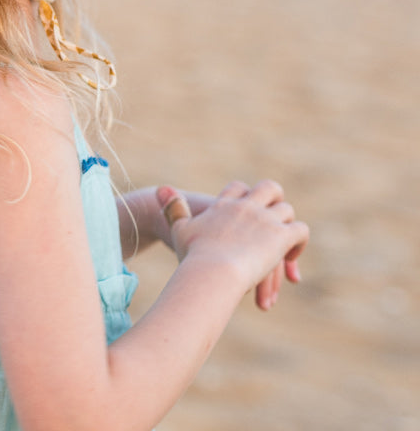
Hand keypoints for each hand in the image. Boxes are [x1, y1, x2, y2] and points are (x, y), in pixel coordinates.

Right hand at [157, 180, 308, 309]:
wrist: (213, 270)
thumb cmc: (193, 255)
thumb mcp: (178, 229)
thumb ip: (173, 208)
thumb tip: (159, 188)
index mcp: (223, 205)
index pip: (237, 188)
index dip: (243, 195)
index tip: (245, 207)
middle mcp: (247, 207)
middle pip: (268, 188)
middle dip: (274, 199)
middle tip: (274, 217)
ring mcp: (265, 219)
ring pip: (287, 209)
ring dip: (287, 224)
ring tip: (285, 244)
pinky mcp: (281, 236)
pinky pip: (300, 230)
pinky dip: (300, 242)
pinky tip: (292, 257)